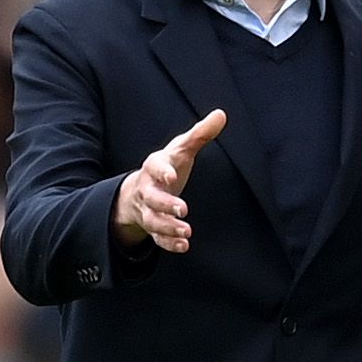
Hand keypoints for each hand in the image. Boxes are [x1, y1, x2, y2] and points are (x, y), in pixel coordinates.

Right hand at [112, 109, 224, 251]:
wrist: (140, 190)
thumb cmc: (167, 166)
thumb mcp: (181, 149)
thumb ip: (200, 134)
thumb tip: (221, 114)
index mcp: (154, 166)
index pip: (154, 166)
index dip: (162, 172)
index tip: (173, 177)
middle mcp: (148, 189)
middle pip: (152, 198)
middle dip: (165, 204)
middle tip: (183, 209)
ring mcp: (148, 209)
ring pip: (153, 220)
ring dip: (168, 227)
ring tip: (186, 232)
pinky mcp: (153, 227)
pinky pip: (157, 238)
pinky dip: (168, 243)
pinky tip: (184, 246)